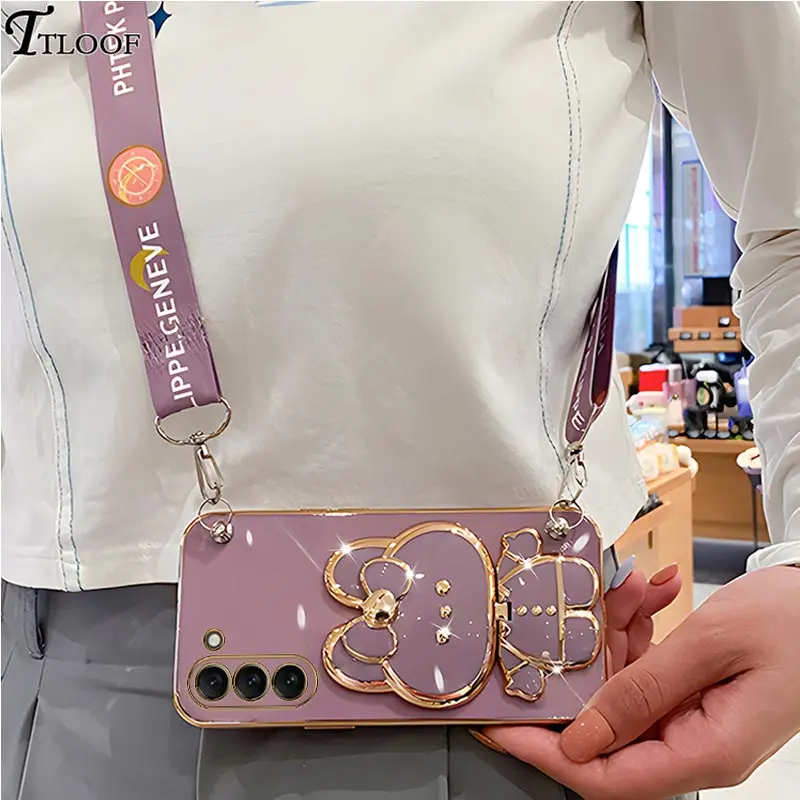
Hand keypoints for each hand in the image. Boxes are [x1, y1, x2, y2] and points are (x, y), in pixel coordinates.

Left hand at [484, 565, 799, 799]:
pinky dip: (641, 630)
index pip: (604, 779)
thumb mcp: (711, 646)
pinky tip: (651, 594)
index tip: (499, 726)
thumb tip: (579, 740)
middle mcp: (695, 745)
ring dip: (618, 634)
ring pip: (622, 689)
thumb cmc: (792, 621)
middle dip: (583, 665)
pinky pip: (646, 671)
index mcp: (705, 751)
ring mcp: (693, 720)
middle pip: (605, 727)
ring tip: (632, 589)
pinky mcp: (692, 695)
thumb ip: (643, 692)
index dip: (545, 755)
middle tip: (570, 614)